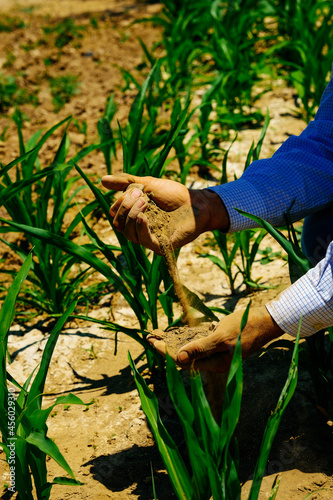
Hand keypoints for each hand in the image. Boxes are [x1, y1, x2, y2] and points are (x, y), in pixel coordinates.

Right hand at [101, 173, 228, 252]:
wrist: (196, 203)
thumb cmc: (174, 194)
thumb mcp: (148, 184)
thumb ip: (126, 182)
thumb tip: (102, 180)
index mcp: (133, 215)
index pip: (114, 214)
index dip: (120, 202)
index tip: (136, 189)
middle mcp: (138, 229)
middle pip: (118, 224)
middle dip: (125, 206)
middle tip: (141, 195)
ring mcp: (148, 238)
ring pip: (128, 233)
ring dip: (132, 215)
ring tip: (145, 201)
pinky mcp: (160, 246)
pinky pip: (143, 241)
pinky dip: (140, 228)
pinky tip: (143, 217)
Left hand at [147, 306, 283, 371]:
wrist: (266, 321)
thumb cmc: (244, 328)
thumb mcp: (221, 338)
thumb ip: (200, 349)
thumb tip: (178, 359)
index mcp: (213, 364)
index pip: (182, 362)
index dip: (165, 352)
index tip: (151, 341)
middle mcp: (213, 362)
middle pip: (183, 358)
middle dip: (166, 348)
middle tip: (150, 337)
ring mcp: (216, 354)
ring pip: (189, 351)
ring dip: (174, 343)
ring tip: (159, 335)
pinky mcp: (219, 346)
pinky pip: (198, 345)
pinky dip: (187, 339)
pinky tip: (178, 334)